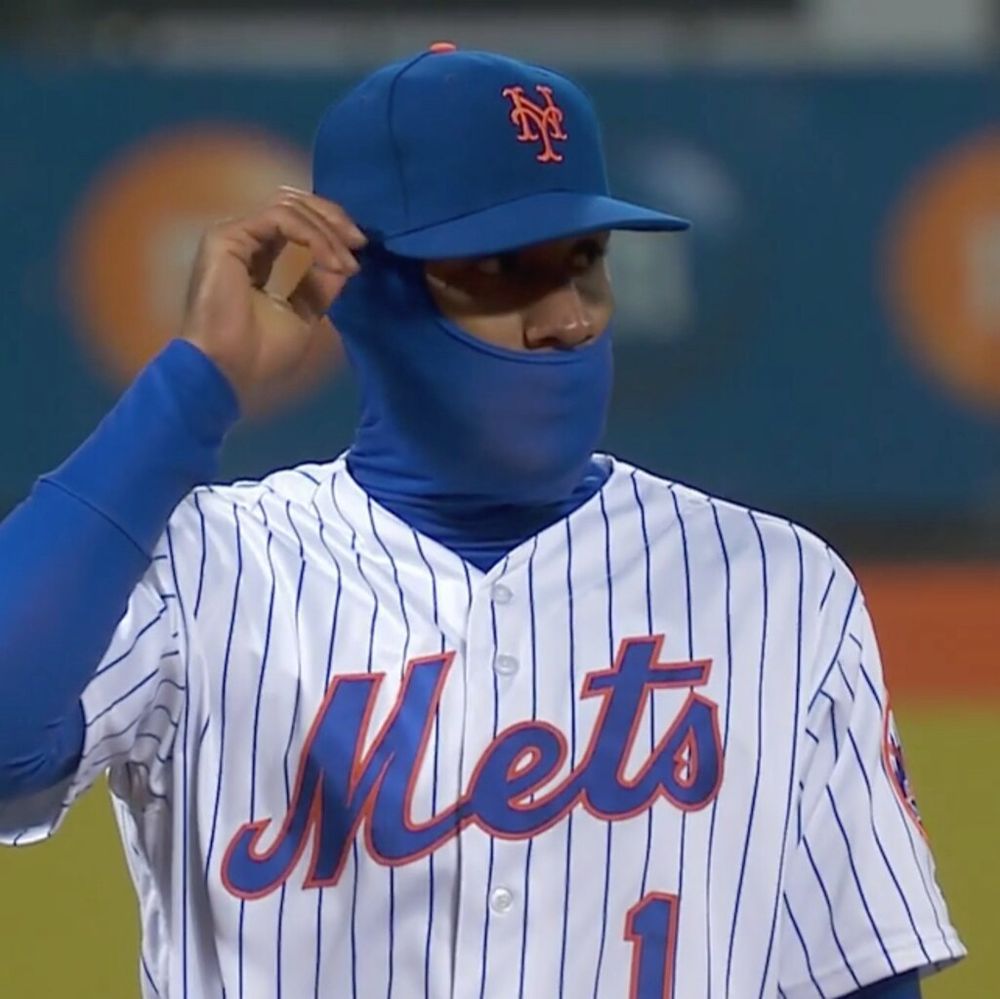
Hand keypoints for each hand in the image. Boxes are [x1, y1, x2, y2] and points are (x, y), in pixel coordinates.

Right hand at [179, 187, 365, 412]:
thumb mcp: (304, 315)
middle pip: (294, 204)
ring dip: (326, 230)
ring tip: (346, 262)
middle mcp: (245, 240)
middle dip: (333, 219)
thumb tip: (345, 264)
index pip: (297, 224)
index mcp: (258, 258)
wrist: (228, 372)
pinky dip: (312, 236)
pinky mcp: (227, 236)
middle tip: (359, 242)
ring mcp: (234, 235)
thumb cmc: (259, 355)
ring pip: (289, 206)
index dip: (330, 230)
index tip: (358, 252)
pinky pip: (280, 219)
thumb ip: (320, 286)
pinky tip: (330, 261)